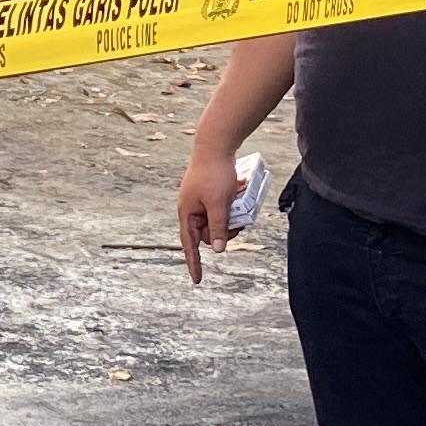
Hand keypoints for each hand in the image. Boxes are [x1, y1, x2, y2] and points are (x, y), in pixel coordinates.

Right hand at [174, 147, 241, 283]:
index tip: (197, 280)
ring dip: (229, 218)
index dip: (194, 263)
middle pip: (209, 233)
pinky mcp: (208, 194)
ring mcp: (199, 201)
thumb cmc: (214, 174)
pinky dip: (230, 208)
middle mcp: (191, 209)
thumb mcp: (218, 204)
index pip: (190, 245)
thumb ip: (218, 227)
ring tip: (238, 204)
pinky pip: (220, 209)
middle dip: (224, 231)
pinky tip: (237, 195)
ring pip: (217, 221)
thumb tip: (218, 249)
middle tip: (238, 221)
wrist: (214, 146)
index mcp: (187, 213)